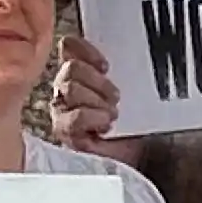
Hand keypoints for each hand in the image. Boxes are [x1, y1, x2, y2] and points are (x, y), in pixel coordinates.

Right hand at [47, 34, 142, 161]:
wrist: (139, 156)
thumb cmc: (136, 122)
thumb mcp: (134, 90)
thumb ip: (123, 70)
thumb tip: (124, 52)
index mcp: (81, 72)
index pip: (68, 46)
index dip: (85, 50)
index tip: (106, 66)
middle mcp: (66, 88)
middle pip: (70, 68)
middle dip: (98, 81)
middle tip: (116, 97)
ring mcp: (62, 110)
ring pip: (70, 89)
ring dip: (98, 101)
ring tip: (112, 115)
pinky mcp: (64, 132)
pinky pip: (73, 118)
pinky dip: (93, 118)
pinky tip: (105, 126)